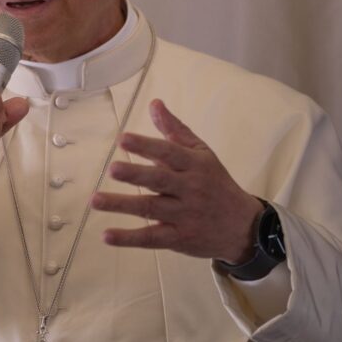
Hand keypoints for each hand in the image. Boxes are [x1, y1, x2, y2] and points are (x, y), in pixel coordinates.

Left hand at [90, 99, 263, 262]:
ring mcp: (184, 215)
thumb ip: (175, 130)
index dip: (146, 146)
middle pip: (160, 180)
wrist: (246, 227)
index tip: (123, 139)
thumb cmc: (216, 184)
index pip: (169, 153)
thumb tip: (154, 103)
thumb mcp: (202, 154)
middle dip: (136, 174)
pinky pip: (152, 238)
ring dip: (122, 205)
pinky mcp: (179, 238)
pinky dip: (129, 238)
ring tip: (95, 200)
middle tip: (112, 169)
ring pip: (150, 208)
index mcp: (194, 165)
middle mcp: (190, 189)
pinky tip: (107, 235)